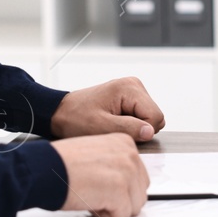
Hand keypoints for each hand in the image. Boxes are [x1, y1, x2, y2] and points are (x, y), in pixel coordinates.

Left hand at [50, 77, 164, 141]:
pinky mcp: (130, 96)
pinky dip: (130, 122)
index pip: (155, 116)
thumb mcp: (100, 127)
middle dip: (137, 127)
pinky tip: (114, 121)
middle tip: (114, 127)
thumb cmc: (76, 118)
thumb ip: (128, 128)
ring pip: (150, 117)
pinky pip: (142, 115)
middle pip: (155, 116)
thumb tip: (150, 131)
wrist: (62, 112)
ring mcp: (133, 89)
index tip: (119, 130)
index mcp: (129, 88)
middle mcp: (134, 85)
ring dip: (133, 125)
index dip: (141, 130)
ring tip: (112, 123)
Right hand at [51, 132, 148, 216]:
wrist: (45, 168)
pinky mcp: (120, 190)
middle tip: (95, 191)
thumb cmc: (62, 163)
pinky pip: (122, 215)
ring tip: (92, 195)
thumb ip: (116, 163)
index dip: (118, 187)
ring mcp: (127, 172)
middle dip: (120, 199)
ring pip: (134, 206)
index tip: (99, 181)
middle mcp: (130, 155)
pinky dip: (106, 215)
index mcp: (125, 143)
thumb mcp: (96, 153)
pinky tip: (90, 201)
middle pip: (139, 192)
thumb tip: (126, 184)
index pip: (139, 177)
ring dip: (113, 207)